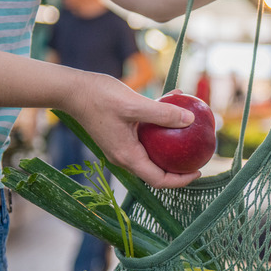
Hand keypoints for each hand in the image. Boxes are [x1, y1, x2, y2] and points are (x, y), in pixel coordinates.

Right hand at [63, 75, 201, 188]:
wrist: (72, 90)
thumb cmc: (99, 97)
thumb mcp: (134, 105)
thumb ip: (163, 114)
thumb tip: (190, 120)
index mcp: (127, 156)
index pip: (158, 180)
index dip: (180, 180)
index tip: (198, 171)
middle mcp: (124, 155)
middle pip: (157, 170)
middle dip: (179, 165)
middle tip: (197, 154)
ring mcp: (121, 145)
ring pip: (152, 151)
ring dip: (170, 143)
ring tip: (189, 131)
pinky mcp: (120, 133)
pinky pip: (145, 135)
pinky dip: (160, 124)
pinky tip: (173, 103)